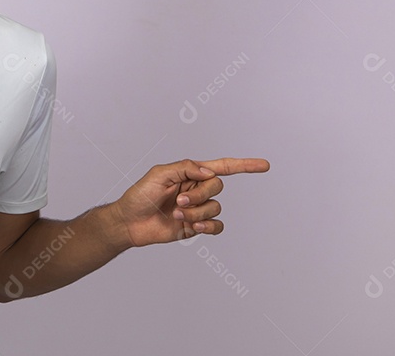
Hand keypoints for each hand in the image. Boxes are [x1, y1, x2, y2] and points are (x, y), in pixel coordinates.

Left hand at [112, 158, 268, 248]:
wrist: (130, 222)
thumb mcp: (159, 174)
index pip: (222, 167)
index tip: (264, 166)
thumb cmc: (140, 195)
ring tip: (175, 214)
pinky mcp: (196, 225)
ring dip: (196, 212)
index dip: (244, 166)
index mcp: (190, 173)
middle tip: (178, 201)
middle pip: (216, 187)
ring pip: (215, 208)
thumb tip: (209, 172)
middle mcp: (197, 189)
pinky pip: (216, 226)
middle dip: (199, 195)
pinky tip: (192, 227)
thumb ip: (185, 168)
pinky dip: (208, 226)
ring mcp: (198, 208)